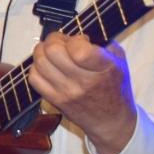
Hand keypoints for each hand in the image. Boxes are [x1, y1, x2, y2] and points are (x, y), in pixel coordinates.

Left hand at [28, 32, 136, 153]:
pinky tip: (47, 67)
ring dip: (42, 51)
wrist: (111, 121)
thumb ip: (102, 43)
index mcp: (103, 69)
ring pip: (40, 62)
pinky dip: (36, 67)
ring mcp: (65, 92)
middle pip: (52, 51)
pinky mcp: (54, 100)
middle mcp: (83, 82)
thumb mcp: (119, 61)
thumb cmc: (115, 87)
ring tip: (52, 52)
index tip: (79, 40)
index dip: (74, 39)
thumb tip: (79, 32)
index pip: (78, 49)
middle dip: (54, 40)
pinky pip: (33, 78)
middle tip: (61, 42)